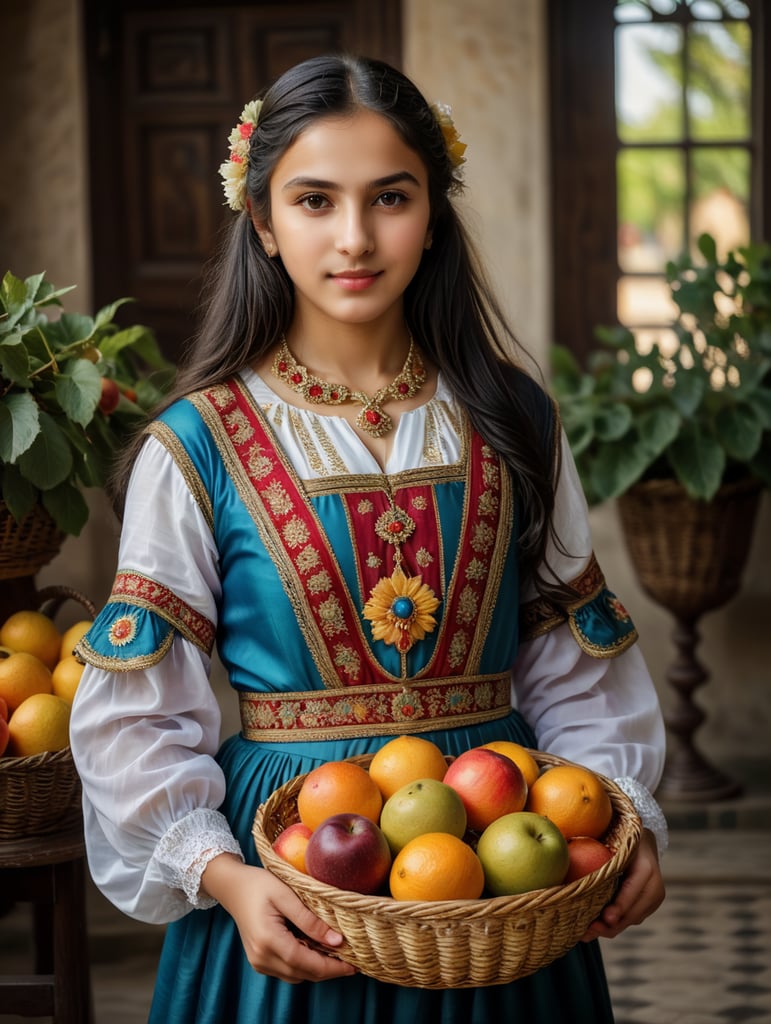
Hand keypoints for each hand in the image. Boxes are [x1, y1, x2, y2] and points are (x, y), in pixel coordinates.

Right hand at [201, 853, 356, 982]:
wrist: (233, 887)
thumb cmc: (259, 885)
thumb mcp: (287, 895)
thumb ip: (310, 920)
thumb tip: (336, 940)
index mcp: (268, 940)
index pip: (307, 963)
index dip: (332, 967)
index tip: (354, 965)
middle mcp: (262, 957)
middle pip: (303, 974)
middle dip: (328, 970)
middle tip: (352, 961)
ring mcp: (259, 962)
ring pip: (296, 976)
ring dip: (317, 969)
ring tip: (337, 955)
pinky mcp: (259, 960)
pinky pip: (287, 970)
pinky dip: (304, 965)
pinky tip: (316, 950)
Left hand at [581, 828, 664, 941]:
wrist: (643, 843)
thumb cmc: (622, 839)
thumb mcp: (615, 840)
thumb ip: (599, 848)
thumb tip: (567, 843)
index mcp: (645, 868)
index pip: (632, 891)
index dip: (619, 907)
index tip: (605, 918)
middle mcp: (653, 886)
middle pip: (632, 913)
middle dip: (610, 926)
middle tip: (587, 932)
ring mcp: (653, 899)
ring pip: (631, 920)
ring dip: (609, 929)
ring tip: (586, 933)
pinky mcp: (648, 907)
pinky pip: (631, 919)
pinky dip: (614, 925)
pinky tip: (595, 927)